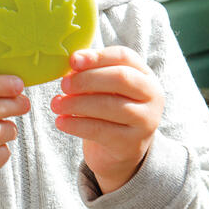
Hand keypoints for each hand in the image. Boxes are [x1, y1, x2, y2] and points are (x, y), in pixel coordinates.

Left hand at [50, 46, 163, 193]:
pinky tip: (61, 122)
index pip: (125, 57)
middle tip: (63, 85)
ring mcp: (145, 121)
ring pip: (109, 106)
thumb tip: (72, 63)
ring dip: (77, 103)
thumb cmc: (108, 112)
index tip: (73, 60)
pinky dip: (76, 125)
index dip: (98, 56)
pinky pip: (100, 130)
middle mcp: (151, 96)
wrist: (119, 152)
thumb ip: (93, 74)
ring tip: (56, 104)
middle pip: (121, 78)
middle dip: (87, 79)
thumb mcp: (105, 89)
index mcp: (145, 76)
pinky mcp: (130, 144)